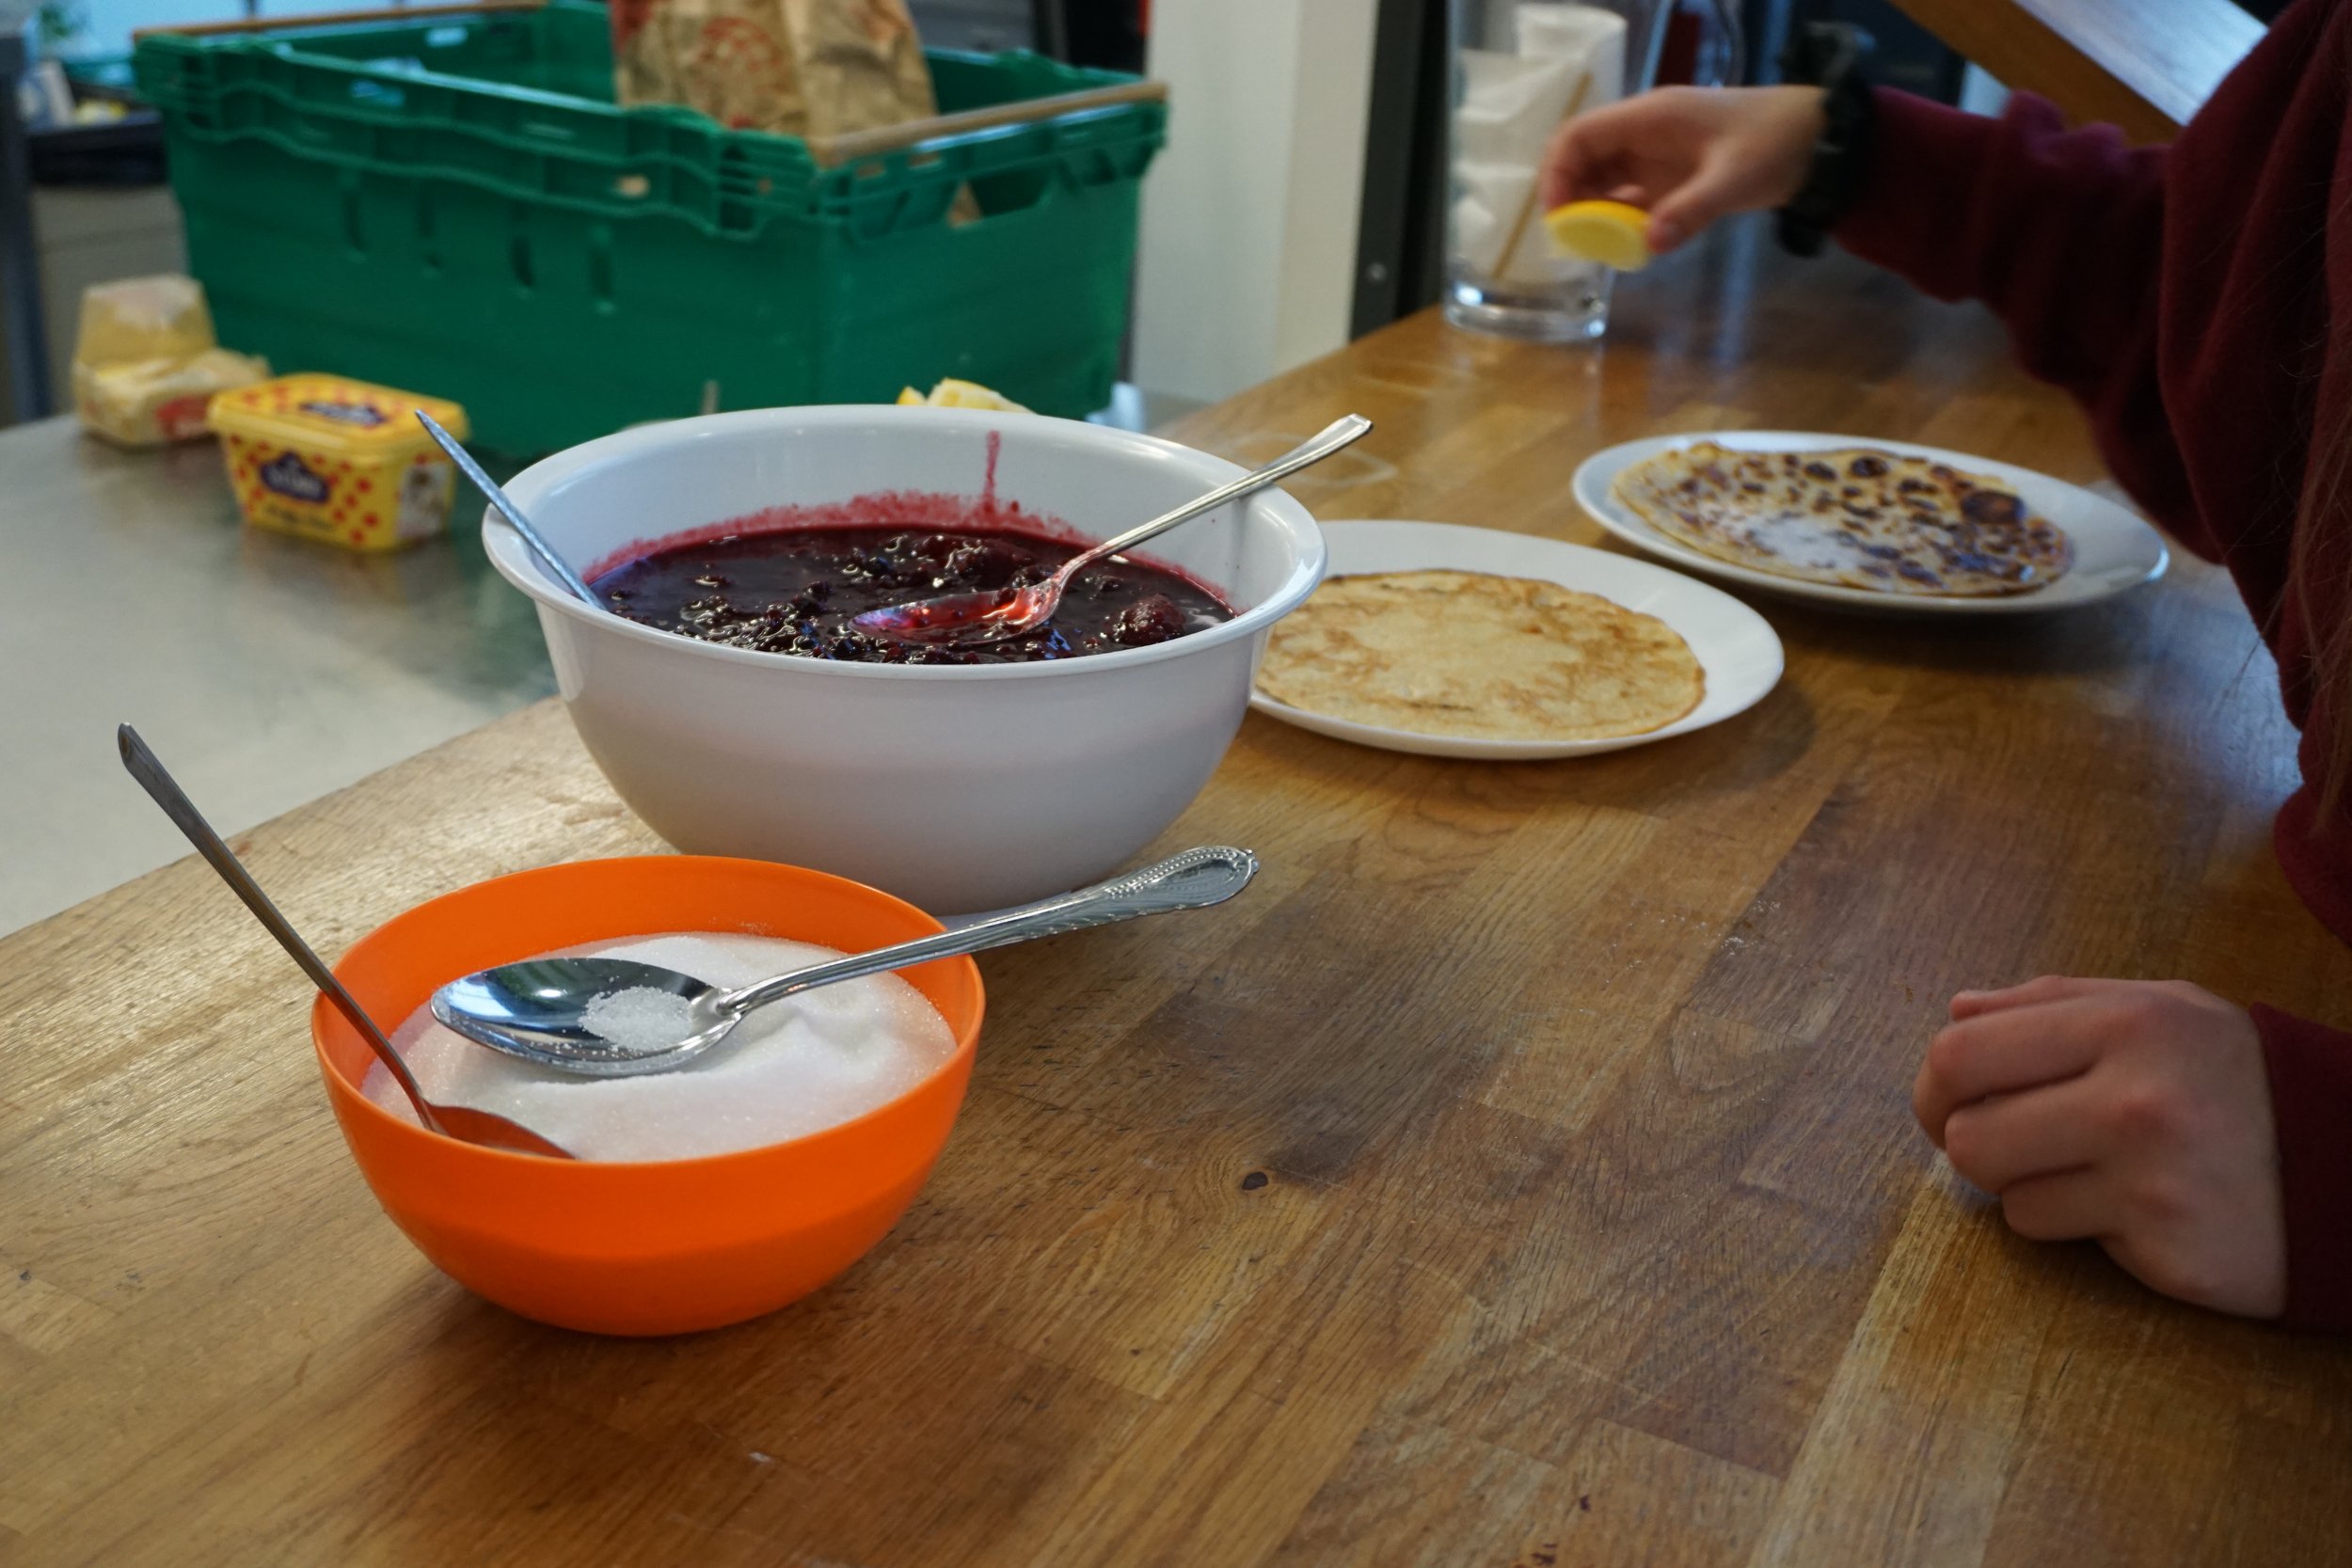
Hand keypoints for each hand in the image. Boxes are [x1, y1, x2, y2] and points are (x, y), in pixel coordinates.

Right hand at [1540, 86, 1826, 254]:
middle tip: (1573, 242)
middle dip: (1570, 198)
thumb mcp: (1736, 178)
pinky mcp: (1671, 179)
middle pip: (1584, 159)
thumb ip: (1692, 211)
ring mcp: (1657, 157)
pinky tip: (1623, 248)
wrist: (1820, 140)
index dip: (1558, 172)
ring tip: (1594, 251)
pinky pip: (1629, 198)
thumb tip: (1648, 244)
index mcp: (1651, 118)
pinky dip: (1619, 222)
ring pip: (1603, 181)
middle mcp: (1645, 134)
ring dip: (1593, 214)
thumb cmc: (1777, 144)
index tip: (1557, 216)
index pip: (1580, 135)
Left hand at [1912, 976, 2285, 1318]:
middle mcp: (2134, 1096)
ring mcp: (2150, 1177)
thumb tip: (1957, 1009)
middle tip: (2005, 1147)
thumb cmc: (2232, 1081)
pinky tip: (2127, 1208)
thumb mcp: (2160, 1010)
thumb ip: (2053, 1002)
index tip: (1947, 1104)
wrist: (2347, 1166)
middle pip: (1967, 1134)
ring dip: (2025, 1188)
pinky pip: (2054, 1237)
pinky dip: (2074, 1226)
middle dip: (1971, 1144)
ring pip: (2003, 1194)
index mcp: (2124, 1022)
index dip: (1935, 1086)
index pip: (1962, 1051)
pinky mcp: (2163, 1245)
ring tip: (2083, 1172)